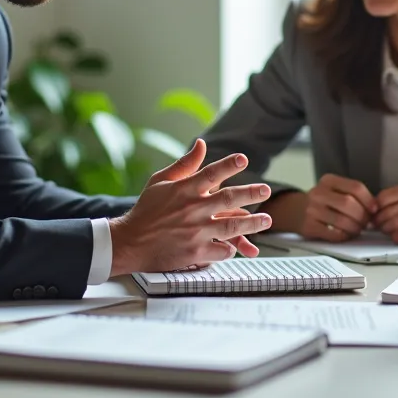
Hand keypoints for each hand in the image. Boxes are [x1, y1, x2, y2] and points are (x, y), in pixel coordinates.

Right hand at [108, 140, 271, 274]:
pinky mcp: (196, 252)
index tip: (244, 160)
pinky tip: (236, 245)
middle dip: (252, 193)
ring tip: (267, 220)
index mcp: (184, 190)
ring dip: (253, 224)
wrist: (130, 243)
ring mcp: (196, 232)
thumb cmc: (146, 211)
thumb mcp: (160, 182)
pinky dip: (231, 247)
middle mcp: (192, 209)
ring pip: (233, 227)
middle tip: (266, 190)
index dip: (229, 165)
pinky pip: (222, 250)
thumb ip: (185, 164)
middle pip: (230, 199)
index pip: (211, 173)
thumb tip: (202, 144)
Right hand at [299, 174, 375, 241]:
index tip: (374, 210)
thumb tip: (374, 209)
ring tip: (357, 229)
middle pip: (349, 203)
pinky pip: (334, 234)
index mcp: (328, 180)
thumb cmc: (323, 202)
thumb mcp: (335, 191)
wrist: (295, 211)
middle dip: (362, 216)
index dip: (369, 200)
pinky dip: (344, 236)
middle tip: (366, 223)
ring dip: (355, 228)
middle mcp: (318, 193)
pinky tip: (345, 234)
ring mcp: (311, 210)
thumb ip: (354, 196)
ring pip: (343, 220)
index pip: (355, 187)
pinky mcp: (309, 226)